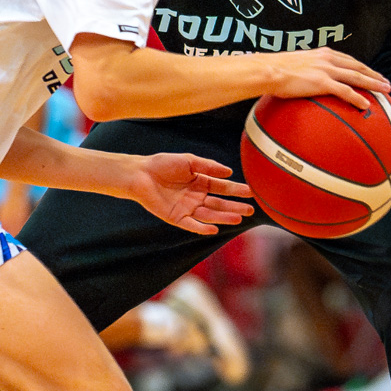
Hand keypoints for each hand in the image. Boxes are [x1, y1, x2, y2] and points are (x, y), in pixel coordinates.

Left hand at [128, 153, 254, 235]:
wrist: (140, 174)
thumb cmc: (162, 164)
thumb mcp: (188, 161)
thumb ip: (208, 166)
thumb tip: (229, 172)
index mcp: (201, 182)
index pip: (222, 188)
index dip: (236, 190)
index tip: (251, 192)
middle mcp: (196, 197)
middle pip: (219, 203)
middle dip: (235, 206)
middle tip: (250, 210)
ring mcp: (187, 208)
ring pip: (209, 215)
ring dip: (224, 217)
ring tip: (238, 218)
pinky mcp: (176, 218)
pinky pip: (192, 225)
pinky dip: (202, 228)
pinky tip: (214, 229)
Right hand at [261, 48, 390, 110]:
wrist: (269, 69)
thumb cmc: (277, 69)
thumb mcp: (298, 64)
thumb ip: (308, 69)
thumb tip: (308, 79)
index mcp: (323, 54)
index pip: (349, 60)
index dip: (363, 67)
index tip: (372, 73)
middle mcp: (328, 59)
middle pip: (358, 67)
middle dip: (374, 74)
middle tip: (387, 83)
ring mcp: (326, 70)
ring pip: (356, 77)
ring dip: (373, 83)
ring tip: (385, 91)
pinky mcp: (321, 82)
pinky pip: (344, 91)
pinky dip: (357, 97)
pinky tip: (366, 104)